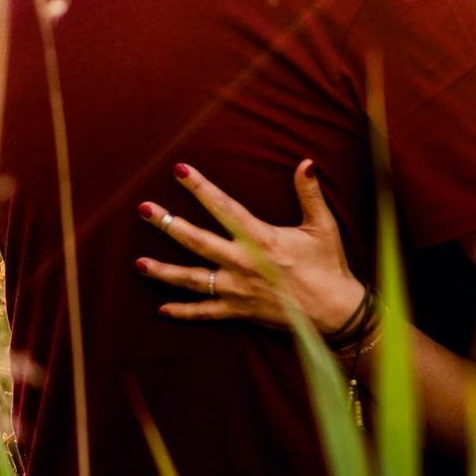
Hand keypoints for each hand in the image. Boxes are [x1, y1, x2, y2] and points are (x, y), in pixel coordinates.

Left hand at [137, 161, 364, 334]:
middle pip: (197, 241)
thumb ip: (310, 194)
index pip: (224, 208)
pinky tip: (163, 309)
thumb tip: (305, 163)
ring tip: (139, 263)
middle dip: (168, 224)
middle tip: (144, 209)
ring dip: (164, 272)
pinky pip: (206, 312)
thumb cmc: (329, 265)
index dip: (200, 188)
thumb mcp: (323, 226)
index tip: (179, 170)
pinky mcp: (240, 311)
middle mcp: (243, 264)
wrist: (336, 311)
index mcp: (261, 239)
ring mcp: (238, 289)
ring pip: (193, 279)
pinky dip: (184, 312)